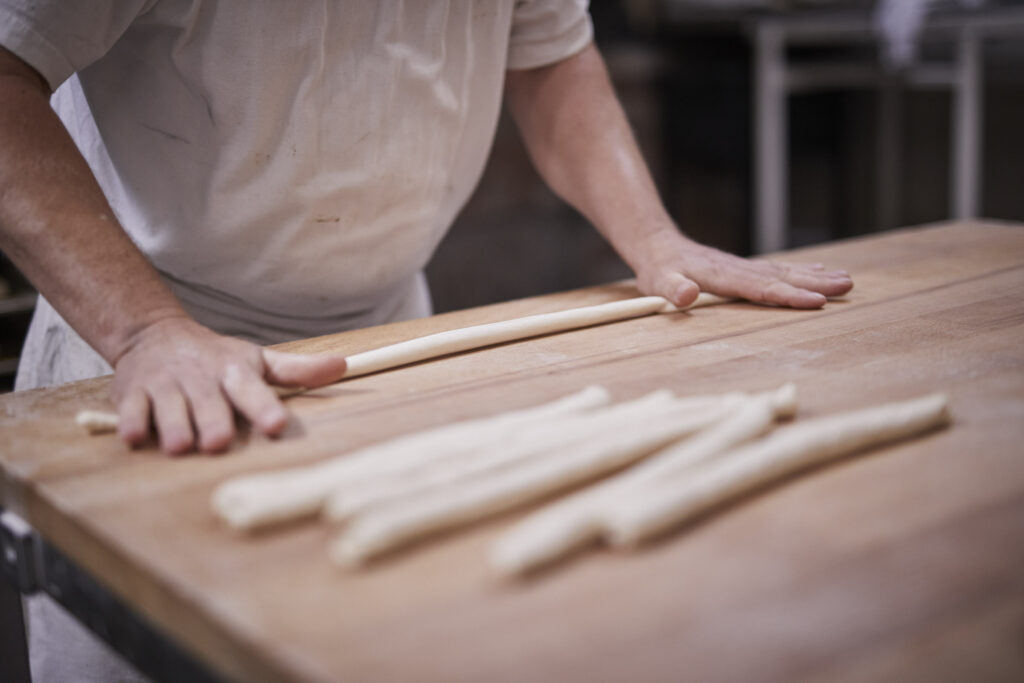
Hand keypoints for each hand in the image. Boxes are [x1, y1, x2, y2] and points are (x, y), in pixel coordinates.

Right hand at [111, 316, 347, 453]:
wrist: (154, 333)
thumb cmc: (215, 357)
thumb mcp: (257, 360)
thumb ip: (297, 370)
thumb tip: (343, 366)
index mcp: (234, 372)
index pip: (252, 389)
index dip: (264, 407)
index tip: (276, 424)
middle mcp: (201, 379)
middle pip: (209, 403)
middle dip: (212, 422)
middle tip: (217, 442)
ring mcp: (166, 385)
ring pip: (169, 407)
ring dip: (173, 426)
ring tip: (180, 446)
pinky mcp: (133, 393)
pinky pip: (131, 409)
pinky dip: (131, 422)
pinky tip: (135, 437)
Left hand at [634, 230, 853, 308]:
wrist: (656, 244)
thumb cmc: (657, 269)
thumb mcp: (658, 281)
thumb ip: (673, 289)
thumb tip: (687, 295)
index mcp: (721, 275)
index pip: (760, 287)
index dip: (788, 294)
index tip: (817, 300)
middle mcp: (738, 268)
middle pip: (782, 276)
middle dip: (815, 282)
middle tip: (847, 286)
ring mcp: (743, 267)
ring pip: (785, 271)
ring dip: (815, 276)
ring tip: (846, 280)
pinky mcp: (743, 268)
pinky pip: (777, 269)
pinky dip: (800, 271)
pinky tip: (818, 272)